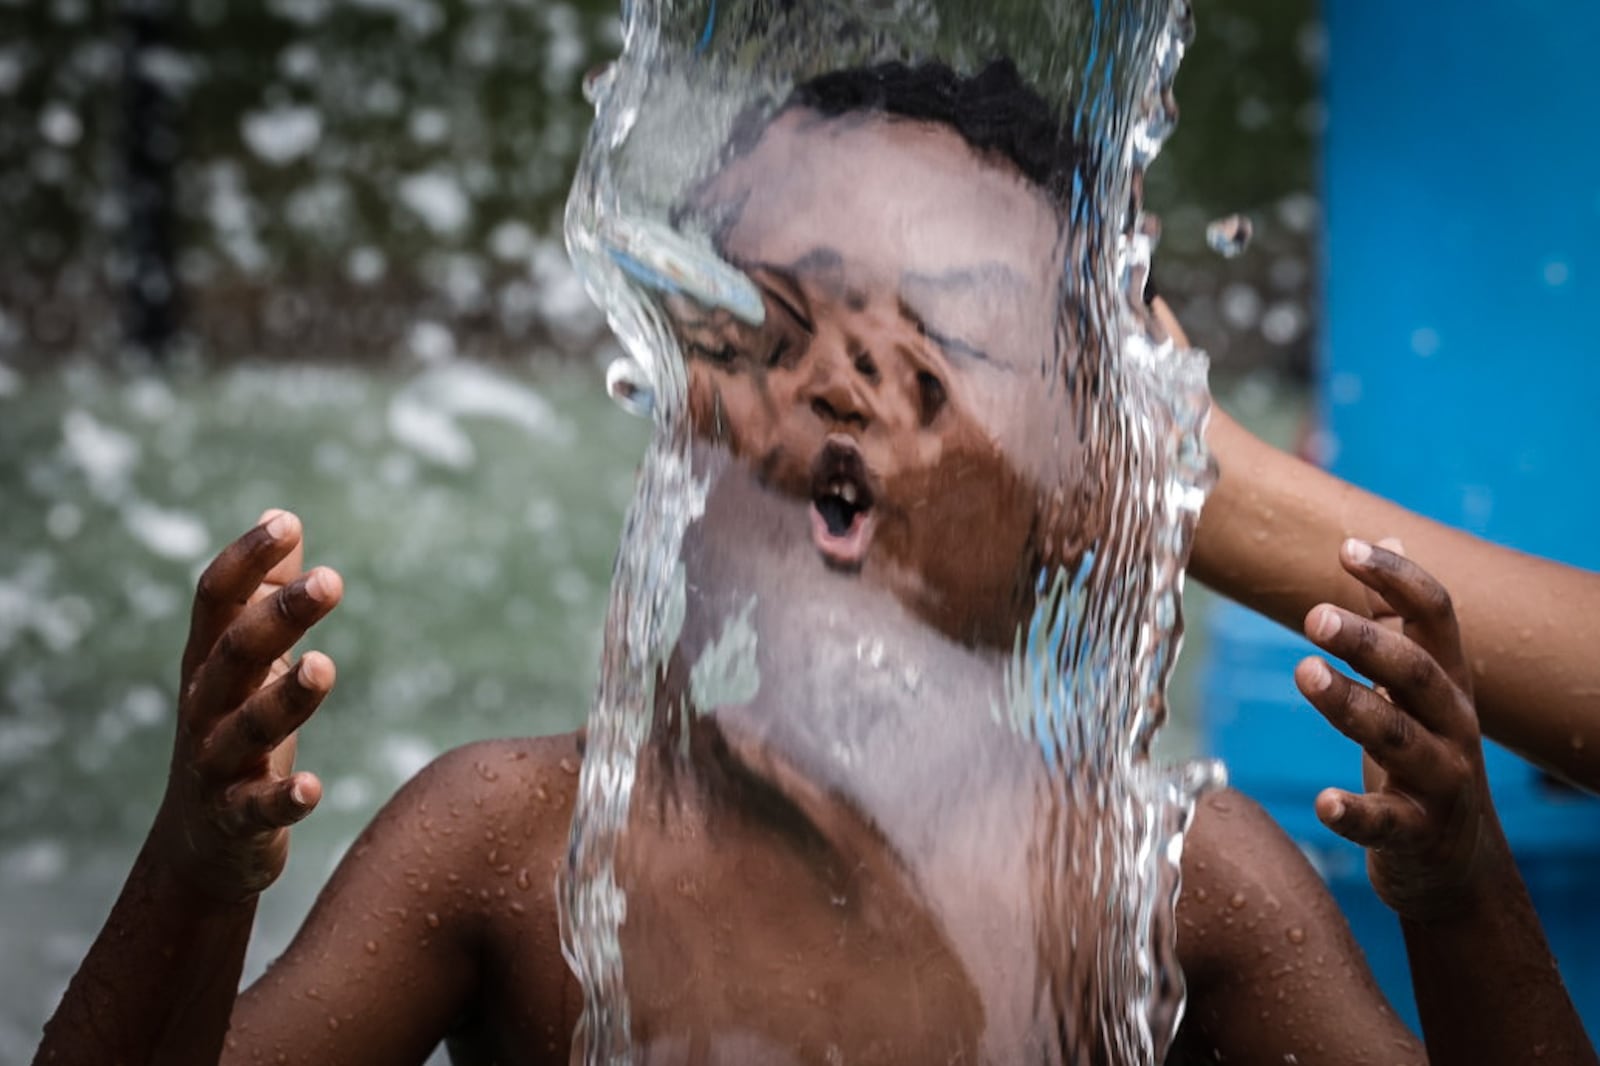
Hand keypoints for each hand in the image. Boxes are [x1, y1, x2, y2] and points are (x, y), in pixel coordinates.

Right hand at [148, 510, 342, 901]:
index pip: (215, 601)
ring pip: (246, 727)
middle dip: (277, 616)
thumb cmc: (234, 734)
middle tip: (330, 580)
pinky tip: (313, 788)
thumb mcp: (246, 663)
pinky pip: (258, 808)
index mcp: (208, 663)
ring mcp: (216, 766)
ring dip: (285, 698)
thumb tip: (281, 517)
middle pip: (235, 654)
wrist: (203, 848)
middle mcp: (205, 708)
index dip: (245, 560)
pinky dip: (283, 798)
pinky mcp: (237, 820)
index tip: (286, 523)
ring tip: (322, 665)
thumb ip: (263, 591)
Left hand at [1294, 538, 1505, 921]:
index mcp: (1447, 683)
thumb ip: (1397, 615)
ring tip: (1305, 672)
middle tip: (1314, 616)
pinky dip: (1355, 813)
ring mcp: (1441, 783)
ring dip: (1352, 706)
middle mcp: (1453, 727)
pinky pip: (1386, 823)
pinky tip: (1323, 802)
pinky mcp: (1417, 835)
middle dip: (1371, 643)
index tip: (1348, 547)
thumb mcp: (1415, 686)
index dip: (1398, 579)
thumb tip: (1382, 532)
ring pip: (1401, 740)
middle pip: (1419, 675)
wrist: (1455, 865)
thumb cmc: (1423, 756)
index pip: (1437, 617)